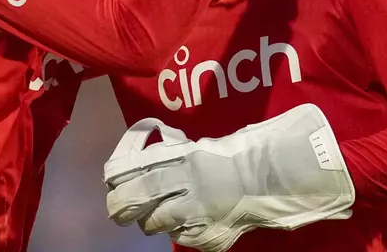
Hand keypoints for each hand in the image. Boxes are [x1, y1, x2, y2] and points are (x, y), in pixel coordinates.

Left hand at [104, 104, 354, 251]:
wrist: (273, 177)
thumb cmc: (233, 155)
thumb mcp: (196, 146)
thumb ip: (168, 153)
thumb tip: (140, 152)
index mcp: (180, 158)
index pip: (129, 169)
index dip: (115, 176)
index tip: (113, 179)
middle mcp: (184, 185)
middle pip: (130, 202)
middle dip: (120, 207)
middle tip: (122, 208)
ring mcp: (195, 214)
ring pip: (152, 225)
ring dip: (154, 220)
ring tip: (166, 212)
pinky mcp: (207, 236)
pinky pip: (180, 238)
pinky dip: (181, 231)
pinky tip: (192, 220)